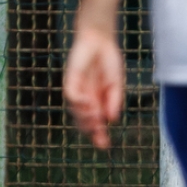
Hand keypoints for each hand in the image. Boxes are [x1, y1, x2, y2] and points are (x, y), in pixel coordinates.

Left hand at [64, 26, 125, 148]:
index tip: (105, 146)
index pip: (95, 122)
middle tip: (101, 140)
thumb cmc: (108, 61)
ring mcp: (77, 90)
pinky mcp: (70, 80)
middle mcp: (85, 99)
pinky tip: (90, 104)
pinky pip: (72, 95)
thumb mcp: (116, 84)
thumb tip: (112, 119)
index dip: (99, 134)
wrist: (100, 40)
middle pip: (84, 121)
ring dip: (86, 118)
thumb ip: (114, 100)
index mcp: (96, 101)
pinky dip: (80, 103)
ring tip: (96, 120)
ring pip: (76, 111)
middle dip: (92, 132)